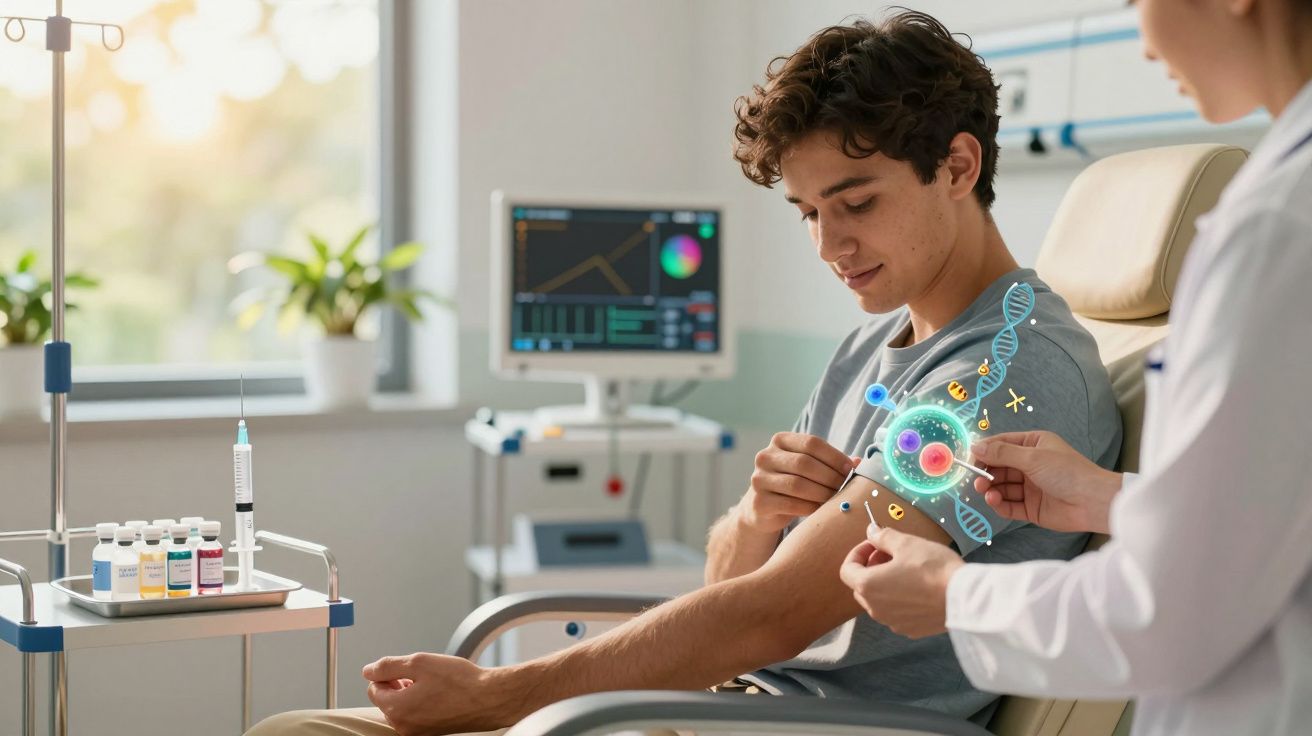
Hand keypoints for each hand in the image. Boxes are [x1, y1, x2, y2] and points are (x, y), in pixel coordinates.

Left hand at [363, 653, 508, 734]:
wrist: (488, 699)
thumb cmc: (457, 680)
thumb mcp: (419, 662)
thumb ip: (388, 666)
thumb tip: (368, 670)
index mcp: (396, 709)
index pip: (373, 688)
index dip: (388, 673)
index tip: (407, 668)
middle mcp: (403, 726)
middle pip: (386, 700)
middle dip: (397, 684)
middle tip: (421, 675)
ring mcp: (417, 733)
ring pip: (400, 708)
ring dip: (409, 694)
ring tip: (432, 684)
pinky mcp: (429, 733)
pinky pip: (414, 716)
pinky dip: (420, 703)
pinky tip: (438, 694)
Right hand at [739, 432, 856, 532]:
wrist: (763, 509)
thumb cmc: (793, 484)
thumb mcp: (809, 469)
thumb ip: (830, 463)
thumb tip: (860, 461)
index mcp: (780, 441)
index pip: (811, 443)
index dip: (834, 456)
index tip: (850, 469)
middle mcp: (765, 456)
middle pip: (804, 463)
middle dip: (830, 477)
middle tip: (845, 488)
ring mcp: (759, 479)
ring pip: (798, 485)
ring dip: (822, 494)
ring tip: (835, 500)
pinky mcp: (759, 502)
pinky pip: (791, 504)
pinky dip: (811, 508)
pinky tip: (821, 510)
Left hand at [838, 527, 963, 638]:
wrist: (965, 598)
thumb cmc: (934, 568)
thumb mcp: (906, 543)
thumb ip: (883, 537)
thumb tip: (871, 531)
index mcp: (868, 586)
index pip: (847, 569)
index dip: (858, 553)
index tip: (874, 544)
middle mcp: (875, 609)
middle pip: (861, 586)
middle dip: (871, 567)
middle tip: (891, 554)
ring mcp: (892, 622)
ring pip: (878, 601)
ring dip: (885, 584)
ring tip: (907, 569)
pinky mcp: (910, 630)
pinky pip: (896, 612)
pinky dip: (899, 599)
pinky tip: (919, 587)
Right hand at [970, 431, 1121, 534]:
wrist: (1093, 502)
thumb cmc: (1067, 472)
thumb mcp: (1032, 457)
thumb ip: (1002, 453)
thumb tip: (975, 447)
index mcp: (1034, 445)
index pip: (1002, 444)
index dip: (985, 451)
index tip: (970, 459)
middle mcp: (1031, 465)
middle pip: (999, 467)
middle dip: (986, 472)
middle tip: (976, 479)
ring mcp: (1031, 487)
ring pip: (1003, 487)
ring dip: (991, 488)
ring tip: (985, 491)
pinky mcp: (1031, 508)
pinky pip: (1009, 505)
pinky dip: (999, 503)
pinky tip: (994, 500)